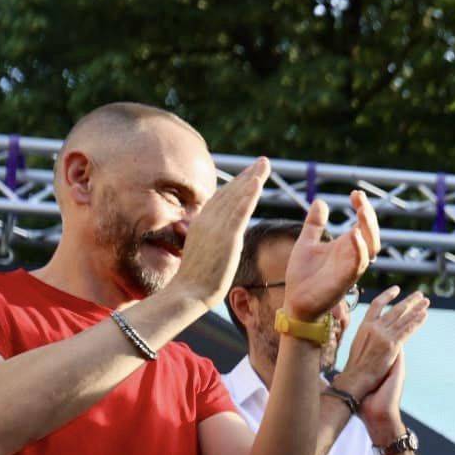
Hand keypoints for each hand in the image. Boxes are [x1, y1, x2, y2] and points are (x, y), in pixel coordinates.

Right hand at [170, 157, 270, 308]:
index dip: (236, 184)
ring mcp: (216, 227)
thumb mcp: (200, 252)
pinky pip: (239, 212)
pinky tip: (257, 183)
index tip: (249, 173)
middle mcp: (207, 220)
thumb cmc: (194, 279)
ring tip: (264, 165)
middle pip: (230, 192)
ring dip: (251, 179)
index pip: (221, 198)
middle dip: (247, 175)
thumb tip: (215, 236)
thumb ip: (209, 239)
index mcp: (201, 223)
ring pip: (236, 197)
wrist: (189, 293)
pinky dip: (248, 196)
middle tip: (263, 161)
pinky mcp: (226, 237)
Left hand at [283, 190, 380, 320]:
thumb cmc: (303, 276)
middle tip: (360, 198)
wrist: (295, 302)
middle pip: (372, 234)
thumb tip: (321, 202)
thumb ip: (315, 224)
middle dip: (369, 215)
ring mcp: (351, 268)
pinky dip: (359, 249)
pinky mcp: (345, 280)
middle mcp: (352, 256)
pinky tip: (353, 234)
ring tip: (361, 211)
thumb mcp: (306, 243)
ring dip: (368, 229)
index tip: (355, 193)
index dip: (363, 208)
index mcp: (346, 247)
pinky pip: (358, 264)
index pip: (363, 225)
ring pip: (371, 247)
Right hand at [334, 284, 430, 414]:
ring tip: (426, 302)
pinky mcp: (392, 345)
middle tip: (419, 295)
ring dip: (417, 309)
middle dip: (409, 301)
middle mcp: (374, 327)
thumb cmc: (355, 367)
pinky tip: (424, 315)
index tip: (396, 290)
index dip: (387, 296)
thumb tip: (378, 334)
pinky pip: (408, 330)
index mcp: (364, 326)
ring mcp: (384, 335)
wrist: (355, 380)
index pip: (376, 305)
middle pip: (394, 309)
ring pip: (403, 317)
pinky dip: (417, 322)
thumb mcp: (359, 346)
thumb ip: (369, 336)